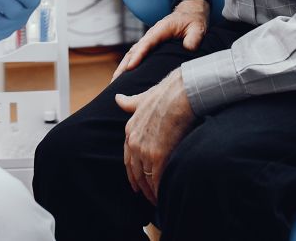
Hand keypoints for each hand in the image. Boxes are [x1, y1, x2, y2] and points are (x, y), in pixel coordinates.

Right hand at [112, 0, 207, 80]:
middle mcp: (152, 34)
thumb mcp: (197, 28)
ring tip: (114, 82)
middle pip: (134, 50)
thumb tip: (188, 48)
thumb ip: (193, 38)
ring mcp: (150, 39)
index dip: (138, 55)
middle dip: (124, 65)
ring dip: (122, 66)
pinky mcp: (151, 44)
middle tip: (115, 81)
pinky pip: (137, 54)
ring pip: (132, 53)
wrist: (190, 12)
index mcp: (161, 29)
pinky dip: (128, 64)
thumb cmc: (193, 21)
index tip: (130, 68)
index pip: (147, 43)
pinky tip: (124, 76)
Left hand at [116, 71, 196, 204]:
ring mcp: (144, 151)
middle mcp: (133, 142)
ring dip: (150, 191)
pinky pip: (156, 180)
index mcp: (129, 130)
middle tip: (146, 196)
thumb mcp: (141, 99)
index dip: (132, 171)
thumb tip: (117, 98)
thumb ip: (129, 102)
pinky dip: (158, 190)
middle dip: (140, 185)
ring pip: (145, 178)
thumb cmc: (164, 95)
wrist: (178, 95)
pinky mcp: (158, 157)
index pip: (127, 158)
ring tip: (156, 199)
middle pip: (135, 171)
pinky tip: (163, 196)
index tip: (135, 181)